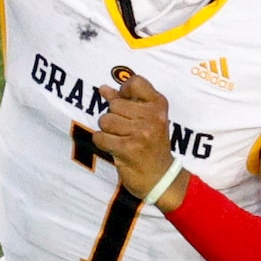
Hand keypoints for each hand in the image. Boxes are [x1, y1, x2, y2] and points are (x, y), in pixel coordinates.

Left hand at [89, 67, 184, 205]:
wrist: (160, 178)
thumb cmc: (151, 146)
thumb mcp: (145, 119)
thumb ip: (124, 101)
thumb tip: (103, 88)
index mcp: (159, 105)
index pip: (135, 82)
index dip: (123, 92)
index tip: (124, 104)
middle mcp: (152, 117)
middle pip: (115, 104)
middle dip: (114, 117)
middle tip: (126, 131)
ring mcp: (141, 133)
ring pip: (105, 120)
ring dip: (107, 131)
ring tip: (121, 139)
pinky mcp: (128, 148)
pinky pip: (100, 137)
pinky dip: (102, 143)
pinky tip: (115, 148)